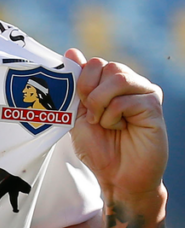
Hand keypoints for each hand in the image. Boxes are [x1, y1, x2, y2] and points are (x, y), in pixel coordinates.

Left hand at [65, 48, 167, 198]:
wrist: (117, 177)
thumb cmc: (98, 147)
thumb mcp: (78, 113)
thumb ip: (76, 84)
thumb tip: (72, 51)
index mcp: (111, 84)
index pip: (94, 63)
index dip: (81, 82)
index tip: (81, 105)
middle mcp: (131, 84)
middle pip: (105, 65)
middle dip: (90, 92)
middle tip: (93, 115)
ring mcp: (145, 93)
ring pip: (117, 77)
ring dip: (101, 103)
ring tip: (103, 122)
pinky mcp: (154, 107)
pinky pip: (126, 99)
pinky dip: (113, 116)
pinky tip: (118, 128)